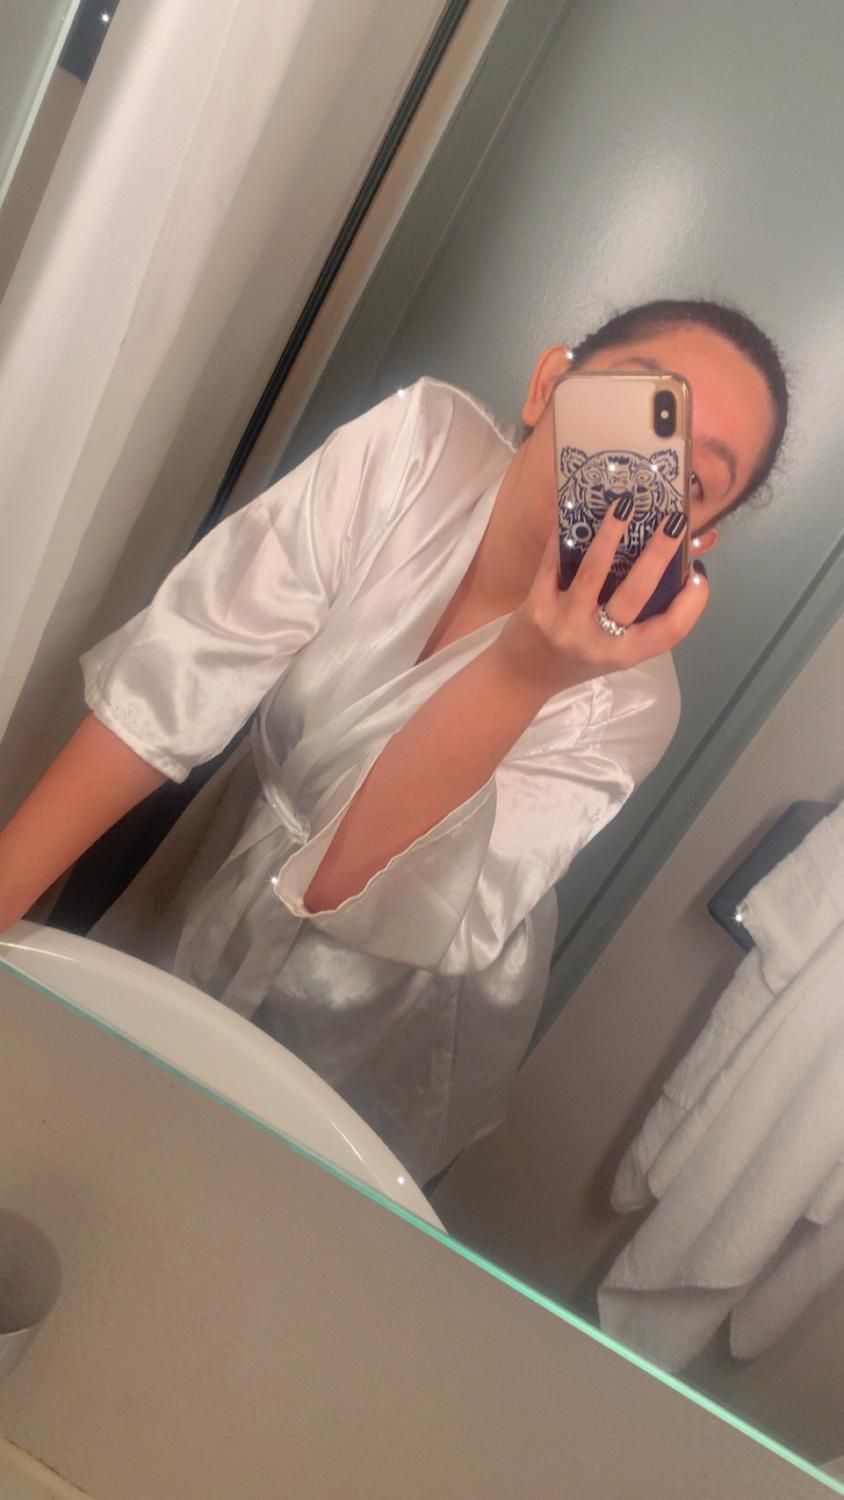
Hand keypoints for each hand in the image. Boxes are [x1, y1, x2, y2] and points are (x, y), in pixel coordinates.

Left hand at [495, 502, 708, 698]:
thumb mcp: (617, 645)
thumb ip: (646, 611)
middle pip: (635, 595)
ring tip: (626, 504)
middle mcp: (597, 643)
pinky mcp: (536, 606)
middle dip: (658, 555)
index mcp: (624, 654)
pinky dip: (567, 534)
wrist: (524, 675)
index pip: (669, 632)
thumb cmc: (580, 658)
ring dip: (611, 534)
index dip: (691, 604)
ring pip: (592, 573)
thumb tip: (685, 560)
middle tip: (675, 522)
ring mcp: (564, 623)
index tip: (700, 575)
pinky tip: (579, 510)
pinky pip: (554, 562)